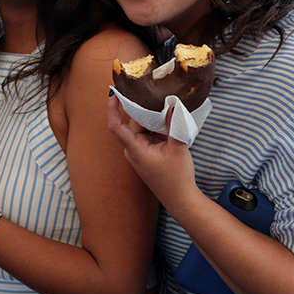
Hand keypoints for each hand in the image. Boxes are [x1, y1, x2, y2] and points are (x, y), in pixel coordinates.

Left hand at [107, 94, 197, 209]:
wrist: (181, 200)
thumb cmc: (177, 178)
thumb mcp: (177, 147)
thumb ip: (173, 125)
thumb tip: (172, 104)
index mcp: (135, 149)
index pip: (116, 126)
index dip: (112, 108)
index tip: (113, 93)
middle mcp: (132, 150)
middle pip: (134, 123)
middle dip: (146, 112)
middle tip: (162, 101)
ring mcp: (138, 152)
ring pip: (143, 128)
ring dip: (155, 121)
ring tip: (170, 114)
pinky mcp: (146, 154)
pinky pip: (148, 135)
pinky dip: (158, 129)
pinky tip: (170, 124)